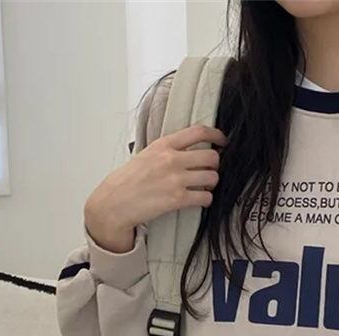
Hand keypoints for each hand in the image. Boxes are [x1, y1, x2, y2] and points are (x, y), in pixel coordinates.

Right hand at [84, 123, 228, 251]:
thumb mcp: (147, 154)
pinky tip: (199, 200)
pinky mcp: (178, 199)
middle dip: (214, 165)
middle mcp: (172, 159)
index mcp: (164, 144)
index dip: (217, 135)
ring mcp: (176, 179)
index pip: (199, 131)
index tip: (223, 141)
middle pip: (211, 156)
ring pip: (212, 177)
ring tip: (203, 187)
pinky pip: (206, 197)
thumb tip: (190, 148)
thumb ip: (168, 149)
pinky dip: (206, 200)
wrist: (116, 201)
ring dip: (211, 183)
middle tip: (208, 170)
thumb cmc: (130, 179)